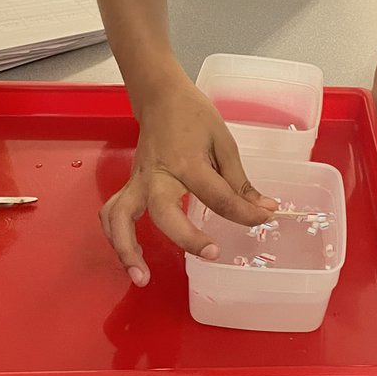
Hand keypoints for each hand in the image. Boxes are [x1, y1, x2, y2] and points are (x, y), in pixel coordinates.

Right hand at [100, 81, 277, 286]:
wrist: (160, 97)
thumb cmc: (194, 116)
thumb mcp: (224, 142)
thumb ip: (238, 181)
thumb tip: (263, 209)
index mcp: (186, 161)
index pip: (217, 196)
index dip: (244, 213)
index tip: (264, 218)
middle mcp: (157, 175)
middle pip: (164, 213)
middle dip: (186, 238)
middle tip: (212, 254)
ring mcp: (138, 182)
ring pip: (120, 218)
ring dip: (126, 249)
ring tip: (141, 278)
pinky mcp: (129, 187)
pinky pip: (112, 214)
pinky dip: (115, 238)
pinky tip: (130, 257)